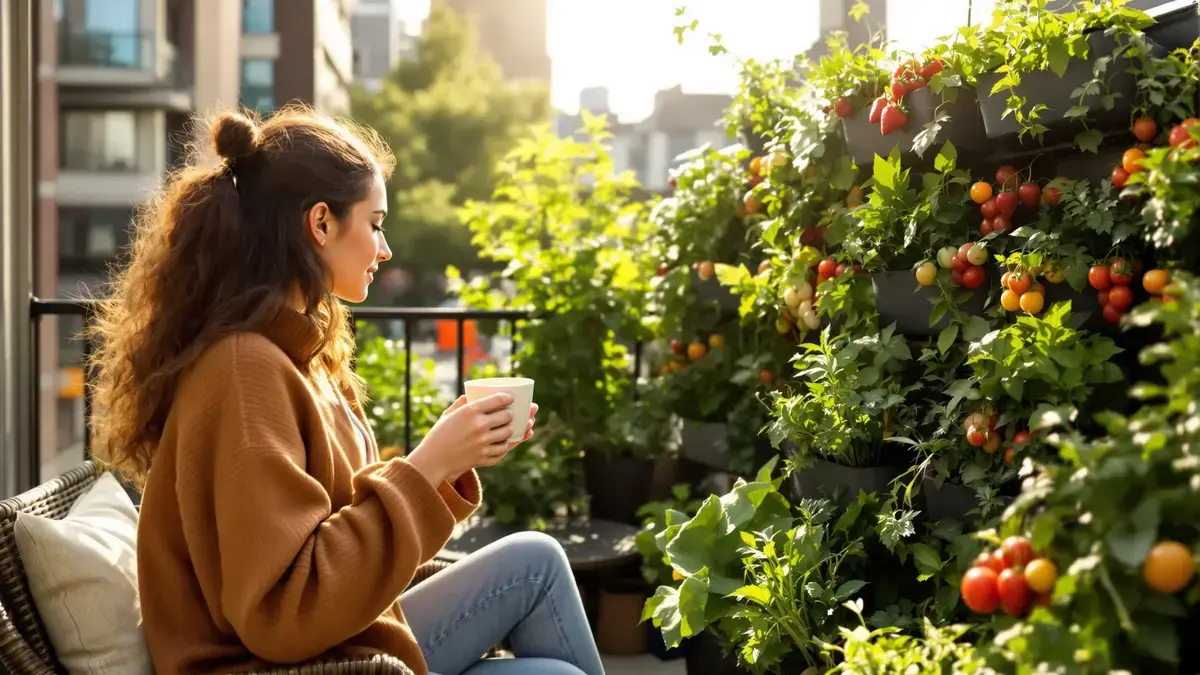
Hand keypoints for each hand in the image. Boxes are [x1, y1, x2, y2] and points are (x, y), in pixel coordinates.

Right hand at [405, 394, 536, 485]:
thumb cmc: (439, 434)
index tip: (511, 398)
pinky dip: (503, 447)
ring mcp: (483, 443)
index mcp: (470, 411)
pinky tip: (499, 444)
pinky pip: (502, 450)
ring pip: (508, 433)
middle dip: (510, 414)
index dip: (508, 397)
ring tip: (505, 429)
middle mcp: (479, 426)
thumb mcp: (448, 415)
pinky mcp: (484, 457)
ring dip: (509, 430)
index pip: (498, 399)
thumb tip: (471, 395)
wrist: (432, 460)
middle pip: (507, 416)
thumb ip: (461, 403)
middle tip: (508, 415)